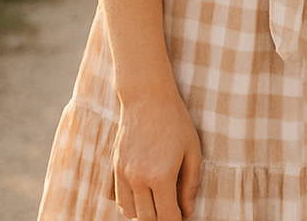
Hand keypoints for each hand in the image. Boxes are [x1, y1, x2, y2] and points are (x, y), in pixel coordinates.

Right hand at [110, 91, 201, 219]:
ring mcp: (123, 175)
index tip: (183, 218)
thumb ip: (190, 184)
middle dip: (161, 220)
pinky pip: (118, 199)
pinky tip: (143, 196)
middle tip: (174, 211)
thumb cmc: (175, 122)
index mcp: (161, 177)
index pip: (167, 216)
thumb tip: (187, 211)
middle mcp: (138, 179)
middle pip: (147, 219)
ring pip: (130, 212)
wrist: (146, 99)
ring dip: (144, 214)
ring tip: (160, 204)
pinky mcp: (114, 168)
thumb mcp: (192, 151)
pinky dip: (130, 205)